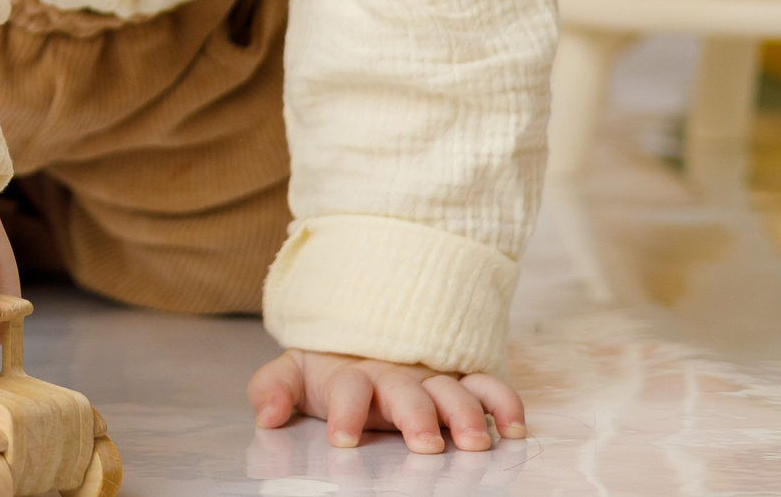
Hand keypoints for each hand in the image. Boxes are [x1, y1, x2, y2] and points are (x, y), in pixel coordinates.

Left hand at [248, 348, 525, 452]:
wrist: (361, 335)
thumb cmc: (329, 369)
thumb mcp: (294, 373)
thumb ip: (273, 389)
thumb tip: (266, 415)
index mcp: (351, 375)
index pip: (347, 389)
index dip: (344, 413)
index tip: (344, 440)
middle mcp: (395, 375)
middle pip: (407, 392)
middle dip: (416, 417)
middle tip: (423, 444)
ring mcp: (430, 377)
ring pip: (453, 390)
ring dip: (465, 414)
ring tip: (474, 442)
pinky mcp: (461, 381)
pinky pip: (488, 386)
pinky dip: (504, 402)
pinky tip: (514, 427)